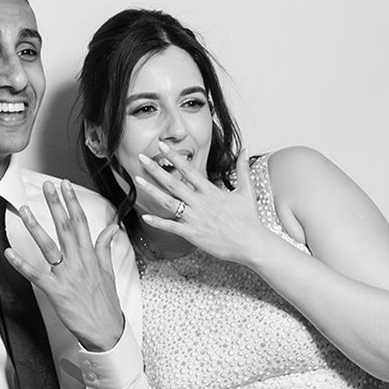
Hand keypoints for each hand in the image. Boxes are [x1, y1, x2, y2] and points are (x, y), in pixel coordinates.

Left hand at [5, 180, 124, 351]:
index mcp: (91, 256)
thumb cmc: (106, 303)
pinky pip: (35, 274)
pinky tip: (9, 252)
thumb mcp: (109, 271)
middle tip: (47, 186)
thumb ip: (105, 247)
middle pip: (66, 227)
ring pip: (49, 246)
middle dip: (55, 204)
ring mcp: (66, 276)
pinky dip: (21, 263)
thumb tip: (111, 229)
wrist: (106, 330)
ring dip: (35, 227)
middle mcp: (78, 262)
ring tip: (25, 210)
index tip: (65, 186)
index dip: (72, 202)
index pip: (82, 222)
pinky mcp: (55, 291)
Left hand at [136, 145, 267, 263]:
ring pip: (168, 202)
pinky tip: (145, 216)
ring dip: (151, 191)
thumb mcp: (247, 191)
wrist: (251, 243)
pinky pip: (172, 227)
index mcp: (211, 191)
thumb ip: (242, 169)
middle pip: (173, 183)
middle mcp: (200, 203)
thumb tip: (244, 149)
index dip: (174, 157)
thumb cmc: (249, 219)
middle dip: (155, 169)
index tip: (162, 146)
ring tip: (137, 180)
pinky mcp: (193, 234)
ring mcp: (195, 218)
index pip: (188, 170)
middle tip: (141, 158)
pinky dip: (158, 222)